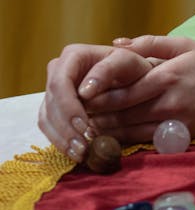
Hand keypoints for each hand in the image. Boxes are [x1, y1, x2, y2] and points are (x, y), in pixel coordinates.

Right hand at [38, 42, 154, 160]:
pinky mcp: (54, 109)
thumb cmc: (131, 68)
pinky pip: (49, 127)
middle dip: (66, 128)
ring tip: (82, 153)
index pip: (60, 83)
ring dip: (62, 139)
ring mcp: (54, 91)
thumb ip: (107, 71)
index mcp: (73, 56)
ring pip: (46, 118)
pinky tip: (76, 152)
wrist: (132, 79)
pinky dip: (61, 142)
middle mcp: (58, 71)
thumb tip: (83, 91)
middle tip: (84, 147)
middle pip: (51, 103)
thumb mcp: (127, 63)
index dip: (68, 107)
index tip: (85, 126)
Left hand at [80, 35, 194, 143]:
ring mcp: (172, 120)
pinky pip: (144, 143)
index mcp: (166, 74)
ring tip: (81, 132)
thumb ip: (150, 42)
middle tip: (70, 117)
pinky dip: (124, 144)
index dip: (98, 93)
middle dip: (94, 115)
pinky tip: (108, 144)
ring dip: (104, 133)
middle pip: (121, 112)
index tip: (77, 95)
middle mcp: (166, 99)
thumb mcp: (185, 45)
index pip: (123, 87)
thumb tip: (117, 43)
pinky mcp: (178, 136)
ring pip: (129, 131)